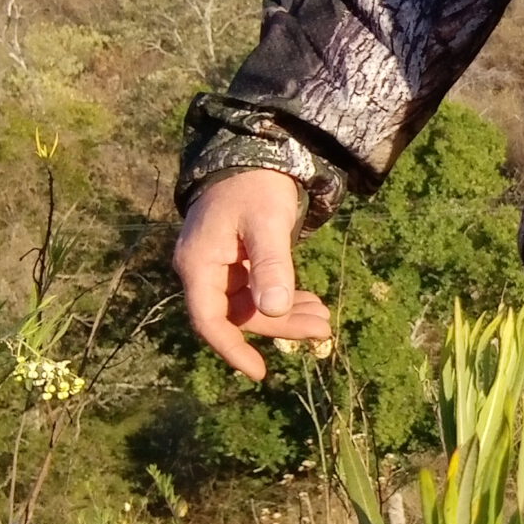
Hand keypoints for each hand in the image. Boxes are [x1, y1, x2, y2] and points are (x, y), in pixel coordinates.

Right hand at [174, 170, 335, 382]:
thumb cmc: (256, 185)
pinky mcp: (235, 261)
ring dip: (286, 315)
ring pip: (251, 306)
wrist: (254, 151)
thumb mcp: (267, 223)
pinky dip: (283, 298)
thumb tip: (275, 312)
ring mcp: (219, 266)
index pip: (208, 320)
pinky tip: (311, 303)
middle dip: (280, 327)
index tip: (260, 372)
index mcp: (199, 264)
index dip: (232, 350)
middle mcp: (202, 269)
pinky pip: (256, 291)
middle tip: (323, 330)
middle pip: (237, 316)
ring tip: (325, 319)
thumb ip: (271, 266)